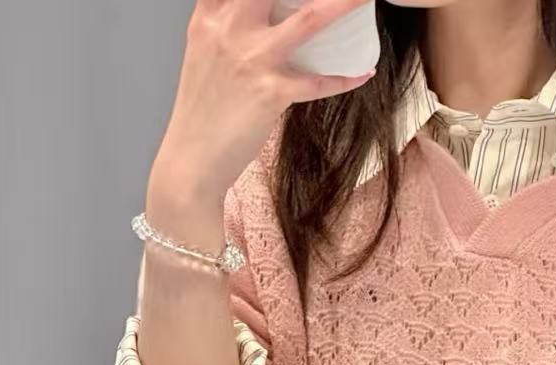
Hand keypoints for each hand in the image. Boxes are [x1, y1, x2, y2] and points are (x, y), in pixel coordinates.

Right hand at [151, 0, 378, 208]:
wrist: (192, 158)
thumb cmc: (202, 110)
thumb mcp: (204, 53)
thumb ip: (225, 26)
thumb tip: (256, 16)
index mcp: (211, 17)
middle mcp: (229, 28)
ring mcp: (252, 59)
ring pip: (308, 19)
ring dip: (343, 5)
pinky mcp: (271, 92)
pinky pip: (318, 82)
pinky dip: (345, 78)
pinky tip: (363, 74)